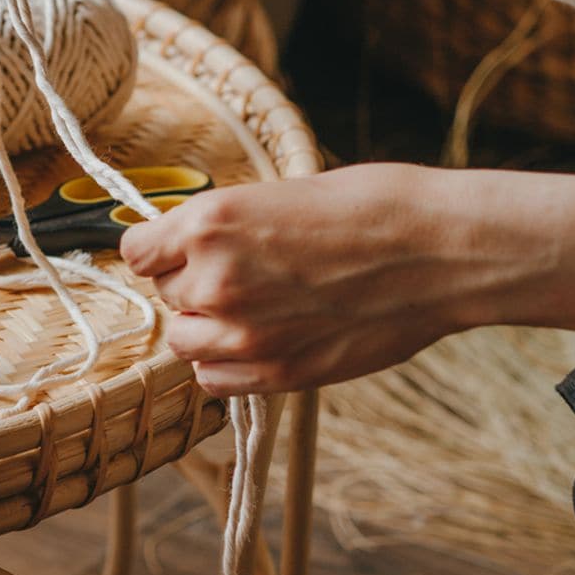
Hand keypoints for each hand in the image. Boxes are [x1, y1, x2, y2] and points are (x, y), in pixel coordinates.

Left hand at [121, 164, 489, 395]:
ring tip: (253, 305)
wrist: (437, 250)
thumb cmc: (370, 207)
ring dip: (205, 325)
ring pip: (184, 340)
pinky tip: (260, 338)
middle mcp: (215, 279)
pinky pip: (214, 379)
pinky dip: (225, 363)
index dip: (160, 247)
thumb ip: (226, 230)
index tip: (178, 248)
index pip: (137, 249)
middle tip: (244, 269)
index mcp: (211, 222)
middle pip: (165, 293)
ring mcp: (244, 332)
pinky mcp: (277, 372)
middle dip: (192, 282)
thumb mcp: (279, 195)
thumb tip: (190, 249)